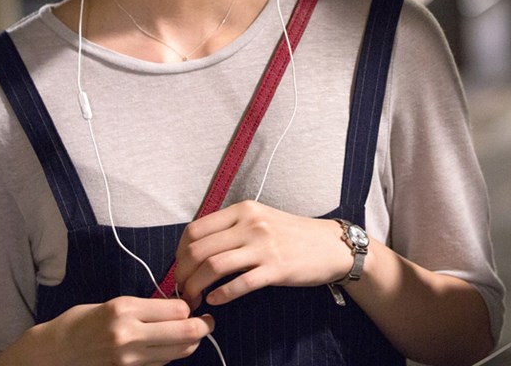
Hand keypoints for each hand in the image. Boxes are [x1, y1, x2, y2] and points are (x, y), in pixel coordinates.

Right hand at [47, 297, 213, 365]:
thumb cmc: (81, 322)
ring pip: (178, 352)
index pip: (177, 309)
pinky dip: (171, 355)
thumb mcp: (112, 304)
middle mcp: (128, 334)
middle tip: (207, 322)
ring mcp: (128, 359)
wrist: (54, 353)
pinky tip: (168, 347)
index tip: (191, 304)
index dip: (189, 307)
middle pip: (185, 332)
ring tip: (191, 334)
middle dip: (202, 326)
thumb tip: (176, 309)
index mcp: (124, 309)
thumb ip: (144, 307)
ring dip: (189, 343)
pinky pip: (162, 363)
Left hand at [174, 200, 352, 307]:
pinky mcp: (276, 269)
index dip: (180, 253)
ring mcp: (264, 246)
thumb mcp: (260, 218)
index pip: (196, 229)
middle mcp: (251, 224)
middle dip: (183, 274)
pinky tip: (215, 301)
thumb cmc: (292, 234)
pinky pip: (239, 284)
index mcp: (243, 210)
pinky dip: (221, 295)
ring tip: (194, 298)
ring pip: (214, 267)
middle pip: (199, 249)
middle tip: (183, 289)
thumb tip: (197, 247)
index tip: (181, 268)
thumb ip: (231, 227)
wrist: (330, 245)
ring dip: (197, 287)